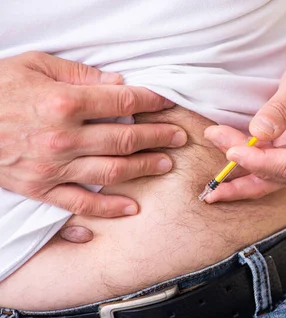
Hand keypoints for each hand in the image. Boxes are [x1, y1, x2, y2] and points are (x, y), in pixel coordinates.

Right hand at [0, 52, 186, 216]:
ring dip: (143, 169)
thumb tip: (118, 84)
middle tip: (178, 137)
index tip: (168, 102)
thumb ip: (79, 76)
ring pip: (111, 172)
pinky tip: (130, 209)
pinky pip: (79, 205)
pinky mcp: (40, 189)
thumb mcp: (33, 66)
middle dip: (158, 137)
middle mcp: (63, 138)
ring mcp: (52, 167)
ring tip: (165, 164)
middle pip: (124, 139)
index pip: (121, 101)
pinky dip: (106, 210)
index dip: (150, 101)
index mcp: (63, 103)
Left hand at [203, 50, 285, 201]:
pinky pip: (272, 182)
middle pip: (282, 171)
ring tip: (216, 141)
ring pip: (273, 177)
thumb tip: (258, 134)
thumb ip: (280, 107)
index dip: (262, 161)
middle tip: (215, 135)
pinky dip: (245, 185)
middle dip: (246, 158)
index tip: (233, 151)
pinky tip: (217, 192)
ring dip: (242, 165)